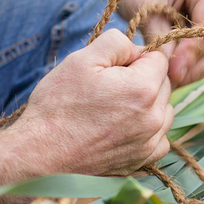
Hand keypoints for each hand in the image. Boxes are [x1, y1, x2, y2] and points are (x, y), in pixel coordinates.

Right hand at [13, 30, 174, 176]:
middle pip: (163, 84)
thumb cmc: (57, 105)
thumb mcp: (81, 59)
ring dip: (147, 105)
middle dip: (141, 79)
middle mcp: (153, 117)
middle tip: (106, 88)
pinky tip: (122, 128)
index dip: (134, 57)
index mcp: (143, 88)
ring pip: (163, 110)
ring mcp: (149, 143)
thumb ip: (116, 42)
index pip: (159, 58)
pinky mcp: (141, 161)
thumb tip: (136, 48)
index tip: (111, 68)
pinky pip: (159, 139)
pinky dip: (146, 131)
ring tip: (113, 108)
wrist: (41, 153)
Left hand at [110, 0, 203, 85]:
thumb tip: (171, 69)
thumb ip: (160, 37)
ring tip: (167, 78)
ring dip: (196, 68)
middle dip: (196, 65)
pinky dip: (194, 63)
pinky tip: (172, 70)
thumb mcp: (143, 7)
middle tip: (168, 81)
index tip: (170, 73)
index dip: (193, 55)